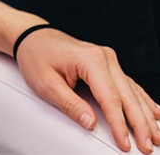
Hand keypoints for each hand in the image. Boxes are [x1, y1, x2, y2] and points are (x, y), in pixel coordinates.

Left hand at [16, 28, 159, 153]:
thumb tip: (90, 123)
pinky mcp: (107, 64)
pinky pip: (129, 85)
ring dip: (145, 115)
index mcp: (91, 61)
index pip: (111, 99)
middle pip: (128, 96)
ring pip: (133, 92)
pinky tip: (153, 112)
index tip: (126, 143)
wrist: (32, 37)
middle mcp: (105, 58)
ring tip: (156, 136)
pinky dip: (142, 100)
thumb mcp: (45, 83)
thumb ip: (69, 104)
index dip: (119, 124)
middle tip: (149, 146)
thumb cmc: (36, 56)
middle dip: (141, 124)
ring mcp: (108, 60)